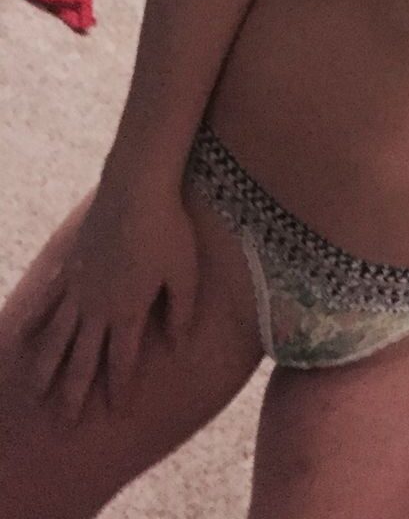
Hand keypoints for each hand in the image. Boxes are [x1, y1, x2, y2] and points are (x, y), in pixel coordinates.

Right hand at [22, 177, 198, 423]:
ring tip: (35, 392)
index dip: (117, 388)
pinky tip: (19, 338)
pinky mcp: (68, 267)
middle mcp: (97, 307)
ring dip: (45, 367)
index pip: (122, 360)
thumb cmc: (169, 229)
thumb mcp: (186, 272)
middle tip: (65, 422)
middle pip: (82, 359)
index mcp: (129, 310)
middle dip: (74, 392)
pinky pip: (46, 302)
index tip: (112, 413)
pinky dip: (33, 322)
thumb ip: (181, 311)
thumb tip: (178, 345)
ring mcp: (78, 288)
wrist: (136, 189)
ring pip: (56, 337)